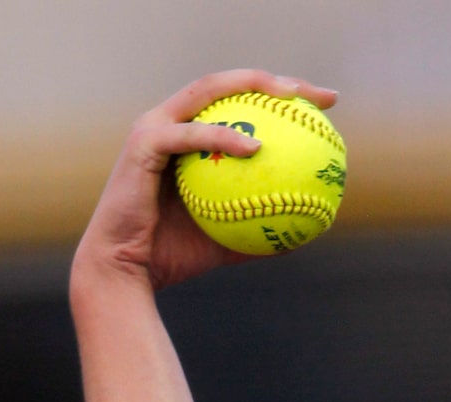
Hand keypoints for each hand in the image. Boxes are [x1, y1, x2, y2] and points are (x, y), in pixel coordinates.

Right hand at [71, 70, 337, 295]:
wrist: (128, 270)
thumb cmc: (174, 255)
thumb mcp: (229, 242)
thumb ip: (262, 227)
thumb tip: (309, 229)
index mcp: (190, 136)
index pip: (237, 104)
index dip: (278, 98)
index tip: (322, 110)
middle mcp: (171, 121)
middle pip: (227, 85)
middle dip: (274, 81)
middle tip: (317, 96)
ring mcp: (155, 127)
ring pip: (207, 91)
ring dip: (251, 87)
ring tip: (291, 98)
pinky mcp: (143, 144)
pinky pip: (191, 135)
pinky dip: (223, 138)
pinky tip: (257, 148)